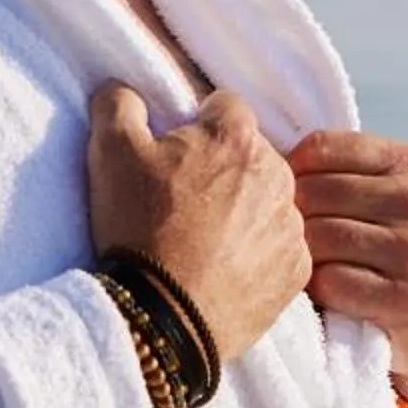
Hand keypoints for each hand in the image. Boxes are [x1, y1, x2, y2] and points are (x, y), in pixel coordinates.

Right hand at [85, 84, 309, 361]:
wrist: (163, 319)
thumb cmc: (139, 229)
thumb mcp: (110, 154)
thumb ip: (119, 104)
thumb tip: (123, 87)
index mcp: (237, 137)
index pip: (224, 107)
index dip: (196, 128)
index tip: (175, 158)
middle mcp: (278, 174)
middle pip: (252, 154)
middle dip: (224, 168)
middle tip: (186, 202)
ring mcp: (292, 225)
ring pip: (269, 201)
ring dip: (245, 210)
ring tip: (204, 240)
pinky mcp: (297, 270)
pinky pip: (281, 247)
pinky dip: (259, 253)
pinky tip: (225, 269)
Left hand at [288, 129, 407, 401]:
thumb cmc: (400, 255)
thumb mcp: (391, 200)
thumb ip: (345, 173)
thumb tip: (264, 150)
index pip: (321, 147)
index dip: (289, 172)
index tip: (284, 198)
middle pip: (313, 193)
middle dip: (291, 220)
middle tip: (286, 243)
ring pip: (318, 238)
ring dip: (302, 259)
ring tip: (307, 269)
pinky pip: (331, 282)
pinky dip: (319, 292)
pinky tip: (329, 297)